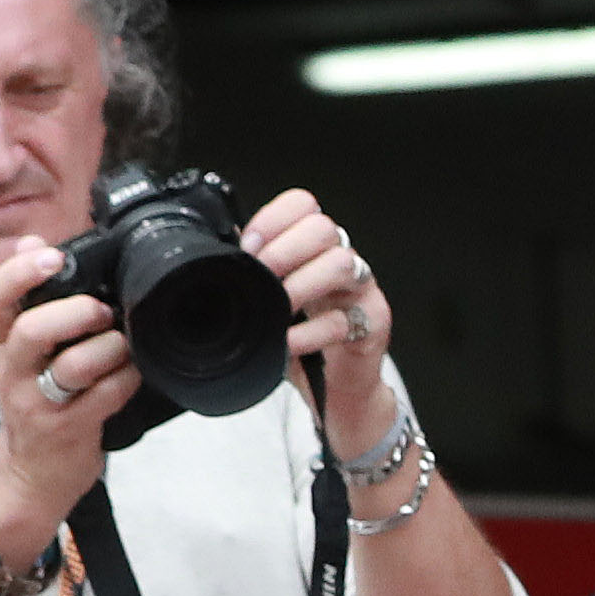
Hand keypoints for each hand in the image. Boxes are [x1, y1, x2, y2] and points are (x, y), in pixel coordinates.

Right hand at [0, 239, 138, 537]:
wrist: (32, 476)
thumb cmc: (35, 402)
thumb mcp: (19, 352)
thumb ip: (26, 300)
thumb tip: (29, 241)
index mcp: (0, 344)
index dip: (16, 272)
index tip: (50, 254)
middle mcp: (12, 372)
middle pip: (30, 330)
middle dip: (72, 312)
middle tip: (102, 309)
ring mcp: (38, 405)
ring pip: (71, 367)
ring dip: (107, 348)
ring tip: (123, 343)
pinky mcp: (67, 432)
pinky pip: (103, 399)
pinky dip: (126, 379)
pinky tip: (134, 371)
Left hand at [245, 190, 400, 452]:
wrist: (339, 391)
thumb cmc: (306, 342)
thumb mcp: (272, 302)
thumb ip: (255, 273)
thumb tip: (221, 248)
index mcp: (317, 247)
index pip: (303, 205)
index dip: (273, 219)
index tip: (247, 247)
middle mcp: (344, 259)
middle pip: (323, 227)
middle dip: (284, 251)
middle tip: (261, 277)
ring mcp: (362, 290)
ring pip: (341, 263)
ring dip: (301, 284)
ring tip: (277, 308)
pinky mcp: (373, 323)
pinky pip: (344, 320)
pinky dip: (310, 332)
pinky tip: (288, 342)